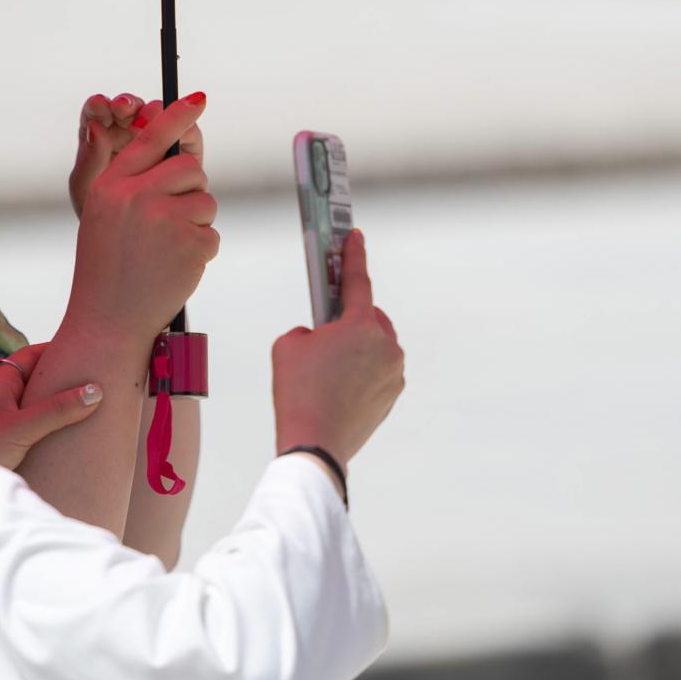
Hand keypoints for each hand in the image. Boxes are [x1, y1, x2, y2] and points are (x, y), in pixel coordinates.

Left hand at [0, 344, 105, 470]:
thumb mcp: (21, 428)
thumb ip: (57, 410)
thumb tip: (95, 391)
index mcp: (2, 380)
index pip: (34, 353)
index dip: (59, 347)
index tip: (88, 347)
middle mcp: (4, 394)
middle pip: (39, 375)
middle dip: (65, 375)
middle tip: (98, 374)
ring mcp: (6, 415)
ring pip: (39, 400)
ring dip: (60, 401)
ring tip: (93, 401)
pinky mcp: (9, 436)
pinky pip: (37, 421)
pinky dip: (54, 421)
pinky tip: (71, 429)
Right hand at [63, 91, 218, 351]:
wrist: (107, 321)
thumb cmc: (107, 269)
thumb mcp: (106, 217)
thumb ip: (134, 185)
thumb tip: (181, 158)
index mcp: (111, 185)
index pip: (152, 138)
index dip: (178, 116)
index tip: (199, 98)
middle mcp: (136, 195)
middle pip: (190, 168)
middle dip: (190, 189)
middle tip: (172, 220)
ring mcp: (165, 218)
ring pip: (205, 200)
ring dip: (196, 223)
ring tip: (168, 251)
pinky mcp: (190, 243)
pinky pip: (212, 233)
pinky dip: (201, 251)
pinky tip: (176, 268)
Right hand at [270, 230, 404, 468]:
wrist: (315, 443)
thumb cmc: (298, 391)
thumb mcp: (288, 346)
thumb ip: (308, 330)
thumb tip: (321, 337)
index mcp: (360, 324)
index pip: (357, 280)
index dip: (353, 255)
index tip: (355, 236)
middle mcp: (385, 344)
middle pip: (369, 316)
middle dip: (350, 317)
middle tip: (326, 328)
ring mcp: (393, 371)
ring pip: (376, 344)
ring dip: (357, 346)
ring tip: (328, 366)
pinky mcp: (392, 394)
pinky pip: (378, 370)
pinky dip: (362, 370)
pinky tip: (338, 385)